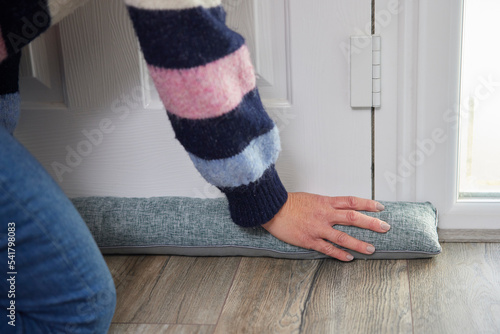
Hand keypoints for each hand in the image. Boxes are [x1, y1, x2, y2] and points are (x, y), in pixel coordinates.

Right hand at [261, 192, 390, 260]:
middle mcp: (325, 214)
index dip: (368, 204)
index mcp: (326, 202)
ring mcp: (318, 228)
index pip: (352, 202)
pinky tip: (349, 258)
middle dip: (371, 223)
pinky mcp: (310, 240)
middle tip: (385, 227)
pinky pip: (328, 248)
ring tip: (371, 249)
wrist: (272, 209)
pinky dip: (340, 254)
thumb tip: (340, 208)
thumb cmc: (289, 203)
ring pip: (343, 237)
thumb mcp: (311, 198)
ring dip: (359, 243)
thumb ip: (326, 204)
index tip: (380, 207)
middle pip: (353, 218)